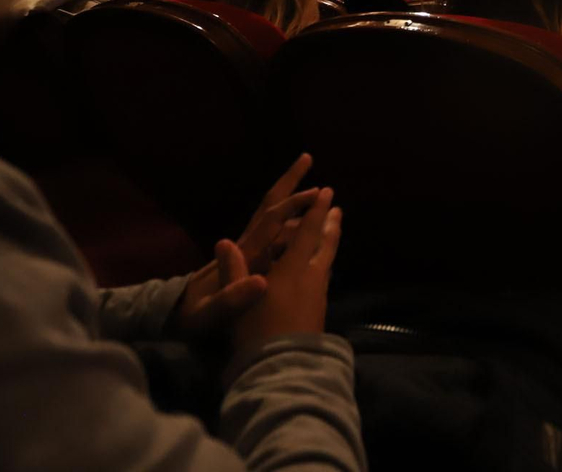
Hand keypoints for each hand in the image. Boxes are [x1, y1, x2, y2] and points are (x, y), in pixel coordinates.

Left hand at [173, 155, 321, 338]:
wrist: (172, 319)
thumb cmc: (191, 318)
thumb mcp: (208, 314)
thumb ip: (231, 300)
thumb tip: (262, 282)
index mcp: (242, 256)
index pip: (270, 221)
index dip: (293, 205)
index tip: (318, 192)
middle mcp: (246, 247)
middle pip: (269, 207)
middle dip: (288, 182)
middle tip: (306, 156)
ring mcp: (245, 253)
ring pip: (274, 220)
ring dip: (294, 204)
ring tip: (319, 196)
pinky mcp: (246, 262)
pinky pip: (275, 237)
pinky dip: (292, 227)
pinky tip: (305, 231)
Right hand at [233, 188, 342, 350]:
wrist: (283, 369)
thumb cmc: (256, 332)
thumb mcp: (237, 300)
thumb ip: (232, 270)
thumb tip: (223, 241)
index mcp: (292, 270)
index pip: (307, 233)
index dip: (316, 211)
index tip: (327, 192)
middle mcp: (311, 278)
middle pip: (326, 245)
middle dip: (331, 225)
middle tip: (337, 210)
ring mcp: (318, 296)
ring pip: (327, 262)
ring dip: (330, 244)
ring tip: (332, 234)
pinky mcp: (319, 313)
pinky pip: (324, 279)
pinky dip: (324, 265)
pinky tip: (320, 271)